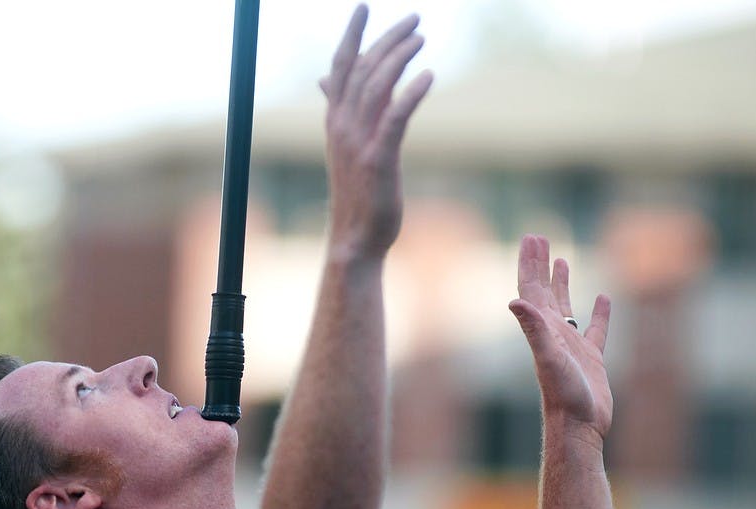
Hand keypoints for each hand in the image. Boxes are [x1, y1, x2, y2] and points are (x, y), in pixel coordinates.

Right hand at [320, 5, 432, 260]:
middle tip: (414, 18)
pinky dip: (410, 93)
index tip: (363, 7)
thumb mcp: (346, 147)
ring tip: (422, 38)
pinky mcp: (378, 160)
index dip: (352, 34)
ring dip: (399, 58)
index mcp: (334, 121)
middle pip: (362, 69)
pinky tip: (428, 76)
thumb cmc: (357, 193)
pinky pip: (394, 118)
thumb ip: (342, 111)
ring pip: (376, 87)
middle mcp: (341, 127)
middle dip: (386, 39)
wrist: (355, 238)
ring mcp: (358, 143)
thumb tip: (327, 82)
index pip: (340, 67)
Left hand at [509, 235, 612, 440]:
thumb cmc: (563, 395)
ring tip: (561, 260)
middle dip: (540, 264)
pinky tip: (604, 299)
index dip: (530, 262)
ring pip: (565, 306)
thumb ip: (533, 329)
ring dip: (562, 283)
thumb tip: (514, 300)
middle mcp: (553, 333)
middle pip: (543, 291)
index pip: (531, 288)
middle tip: (539, 237)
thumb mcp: (548, 357)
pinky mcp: (591, 359)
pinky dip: (599, 313)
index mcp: (542, 329)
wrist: (579, 427)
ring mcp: (572, 345)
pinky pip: (596, 329)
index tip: (532, 237)